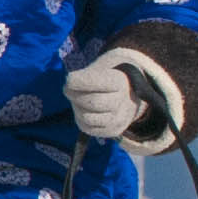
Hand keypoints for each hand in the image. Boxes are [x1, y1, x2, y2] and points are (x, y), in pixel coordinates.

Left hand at [64, 47, 178, 145]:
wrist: (128, 94)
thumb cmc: (106, 78)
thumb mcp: (100, 68)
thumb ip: (85, 74)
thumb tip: (70, 84)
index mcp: (121, 81)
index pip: (98, 82)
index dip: (79, 81)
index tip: (69, 79)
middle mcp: (124, 101)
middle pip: (92, 102)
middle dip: (74, 95)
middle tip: (69, 89)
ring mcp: (120, 118)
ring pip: (87, 118)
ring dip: (77, 108)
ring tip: (79, 100)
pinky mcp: (113, 131)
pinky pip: (87, 128)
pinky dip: (80, 119)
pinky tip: (85, 110)